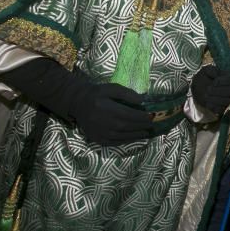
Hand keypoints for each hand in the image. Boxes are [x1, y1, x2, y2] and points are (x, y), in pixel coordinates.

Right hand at [0, 57, 152, 145]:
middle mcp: (101, 121)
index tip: (151, 115)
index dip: (141, 116)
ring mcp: (99, 132)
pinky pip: (114, 142)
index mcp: (104, 107)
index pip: (128, 114)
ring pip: (122, 136)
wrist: (78, 103)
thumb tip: (142, 101)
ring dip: (136, 134)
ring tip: (146, 132)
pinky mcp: (97, 139)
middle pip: (126, 126)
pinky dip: (126, 140)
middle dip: (141, 126)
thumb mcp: (111, 88)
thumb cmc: (97, 93)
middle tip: (152, 124)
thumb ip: (126, 93)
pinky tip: (134, 137)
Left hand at [190, 64, 229, 116]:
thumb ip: (211, 70)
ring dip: (215, 98)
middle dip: (218, 90)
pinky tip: (207, 102)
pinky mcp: (224, 109)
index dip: (223, 81)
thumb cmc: (204, 77)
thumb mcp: (206, 70)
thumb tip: (216, 74)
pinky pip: (222, 109)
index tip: (213, 82)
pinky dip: (213, 106)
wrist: (197, 89)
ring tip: (206, 95)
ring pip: (227, 101)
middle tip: (208, 89)